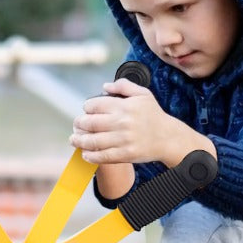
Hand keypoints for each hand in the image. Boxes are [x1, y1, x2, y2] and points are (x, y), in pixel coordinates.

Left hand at [71, 78, 213, 168]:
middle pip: (90, 123)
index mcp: (124, 106)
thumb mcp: (143, 94)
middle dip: (79, 124)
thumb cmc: (154, 115)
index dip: (86, 108)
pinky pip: (102, 156)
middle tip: (76, 125)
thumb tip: (104, 86)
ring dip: (79, 141)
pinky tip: (86, 154)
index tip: (85, 111)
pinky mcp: (125, 154)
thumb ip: (124, 86)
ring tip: (74, 140)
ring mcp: (123, 139)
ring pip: (93, 141)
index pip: (95, 105)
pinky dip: (90, 156)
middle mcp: (122, 122)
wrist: (168, 138)